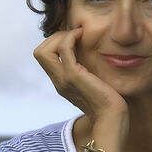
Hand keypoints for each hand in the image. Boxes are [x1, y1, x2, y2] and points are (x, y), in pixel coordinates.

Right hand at [32, 25, 131, 151]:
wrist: (112, 117)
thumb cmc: (108, 100)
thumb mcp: (92, 82)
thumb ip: (86, 71)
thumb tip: (90, 55)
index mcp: (61, 82)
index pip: (43, 57)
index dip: (54, 43)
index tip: (74, 39)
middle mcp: (58, 81)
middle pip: (39, 52)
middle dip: (55, 37)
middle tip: (75, 35)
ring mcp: (63, 79)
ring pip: (44, 50)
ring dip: (61, 36)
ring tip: (78, 35)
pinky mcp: (73, 76)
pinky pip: (64, 49)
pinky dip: (71, 37)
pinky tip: (83, 36)